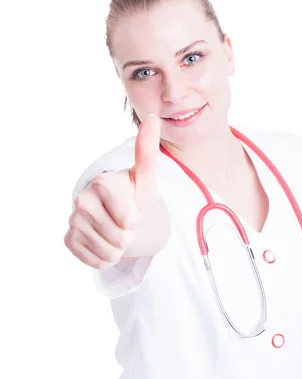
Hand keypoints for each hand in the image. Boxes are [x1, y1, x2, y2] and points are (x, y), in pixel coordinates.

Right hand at [64, 113, 161, 268]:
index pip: (129, 220)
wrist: (121, 214)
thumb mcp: (146, 178)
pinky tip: (105, 241)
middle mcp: (82, 200)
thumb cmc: (135, 195)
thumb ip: (148, 151)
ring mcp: (73, 221)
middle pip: (119, 238)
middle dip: (129, 236)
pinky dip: (106, 257)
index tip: (134, 209)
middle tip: (126, 224)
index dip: (137, 220)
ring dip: (119, 248)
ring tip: (118, 232)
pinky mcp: (69, 239)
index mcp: (102, 183)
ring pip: (108, 253)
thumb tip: (155, 118)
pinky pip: (95, 261)